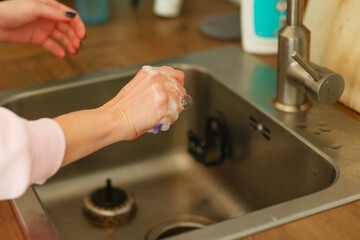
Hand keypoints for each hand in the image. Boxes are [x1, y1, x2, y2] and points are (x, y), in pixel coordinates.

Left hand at [0, 0, 85, 57]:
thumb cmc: (11, 11)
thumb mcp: (34, 9)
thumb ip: (54, 13)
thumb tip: (72, 16)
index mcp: (50, 6)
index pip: (71, 16)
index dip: (79, 26)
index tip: (82, 36)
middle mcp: (50, 17)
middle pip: (69, 28)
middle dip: (75, 37)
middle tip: (78, 46)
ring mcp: (45, 28)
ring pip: (63, 37)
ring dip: (70, 44)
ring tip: (73, 52)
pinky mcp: (39, 38)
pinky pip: (52, 45)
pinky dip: (58, 50)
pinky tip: (63, 55)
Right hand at [55, 66, 186, 165]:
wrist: (114, 119)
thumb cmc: (122, 108)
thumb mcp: (138, 86)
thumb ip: (155, 85)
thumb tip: (169, 92)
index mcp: (151, 72)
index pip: (176, 75)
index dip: (176, 86)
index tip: (174, 93)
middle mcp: (158, 79)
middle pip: (180, 89)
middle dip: (176, 100)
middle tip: (166, 108)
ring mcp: (162, 92)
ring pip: (180, 103)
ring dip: (172, 111)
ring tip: (158, 115)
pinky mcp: (164, 106)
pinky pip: (175, 115)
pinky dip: (168, 120)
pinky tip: (157, 120)